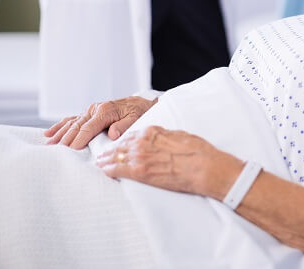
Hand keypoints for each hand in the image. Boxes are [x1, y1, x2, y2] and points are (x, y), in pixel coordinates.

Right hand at [44, 96, 156, 149]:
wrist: (141, 103)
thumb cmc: (139, 112)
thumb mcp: (136, 118)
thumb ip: (124, 126)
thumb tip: (113, 133)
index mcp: (106, 111)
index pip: (89, 128)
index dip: (79, 139)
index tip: (71, 150)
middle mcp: (95, 109)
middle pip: (77, 126)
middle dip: (66, 138)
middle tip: (55, 151)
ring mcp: (91, 110)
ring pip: (72, 123)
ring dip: (59, 133)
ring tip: (48, 143)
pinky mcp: (89, 113)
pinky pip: (72, 119)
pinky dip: (60, 125)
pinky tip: (49, 132)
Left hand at [96, 126, 243, 198]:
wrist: (203, 167)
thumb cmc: (198, 151)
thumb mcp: (180, 135)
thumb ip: (164, 135)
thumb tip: (159, 138)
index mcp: (153, 131)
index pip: (133, 134)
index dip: (124, 140)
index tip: (120, 144)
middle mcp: (143, 142)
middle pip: (121, 145)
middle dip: (111, 150)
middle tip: (103, 154)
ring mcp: (140, 157)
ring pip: (116, 156)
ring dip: (106, 159)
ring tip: (100, 162)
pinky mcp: (139, 172)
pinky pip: (118, 169)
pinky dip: (109, 169)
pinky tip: (104, 170)